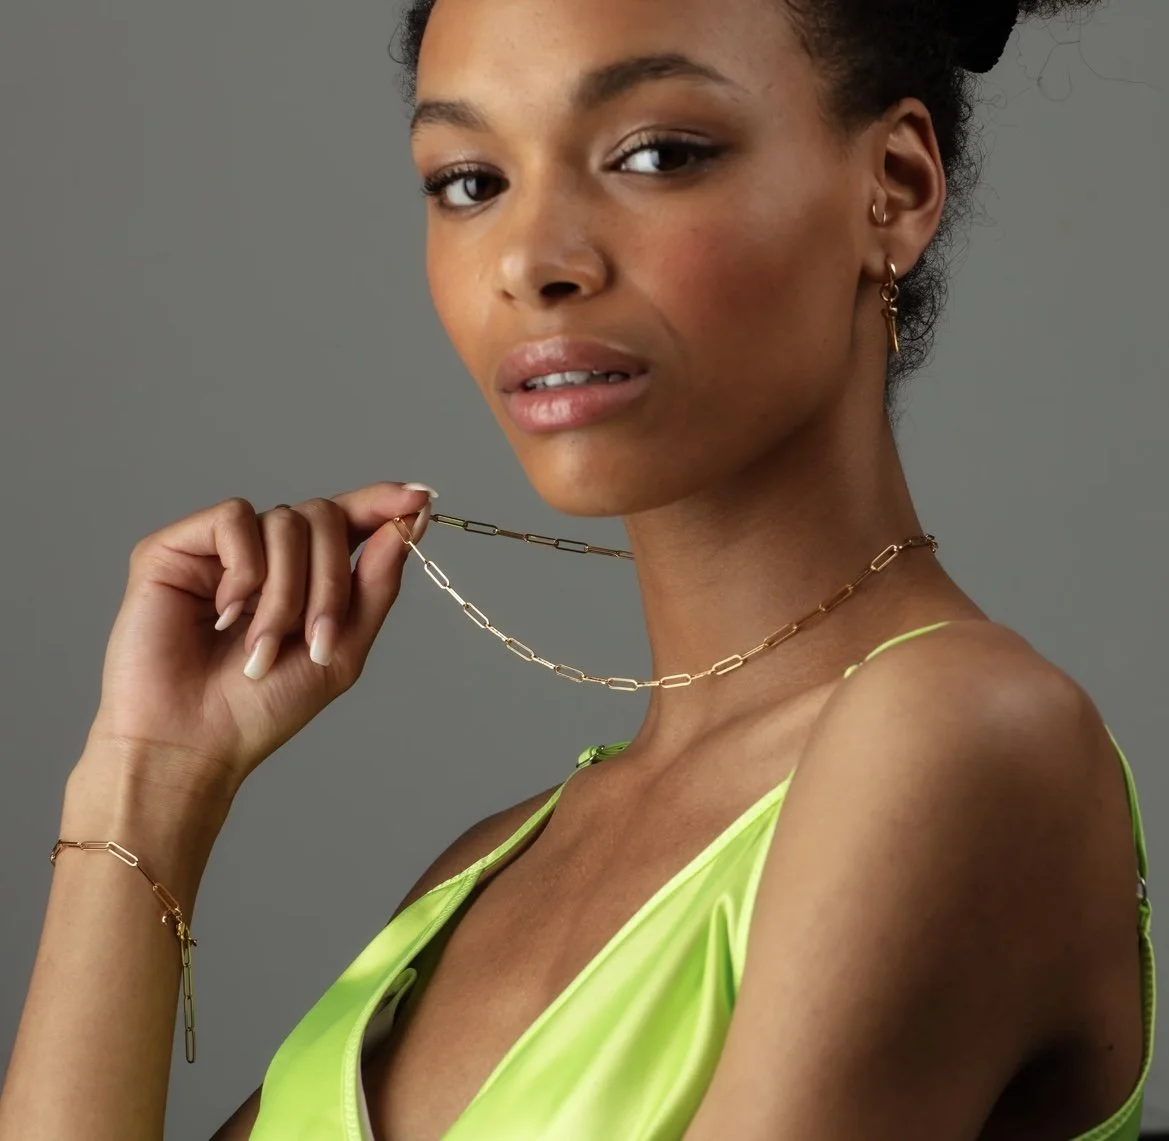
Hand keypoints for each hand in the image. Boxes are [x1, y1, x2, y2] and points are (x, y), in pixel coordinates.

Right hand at [81, 481, 436, 801]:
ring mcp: (221, 548)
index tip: (420, 497)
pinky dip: (244, 570)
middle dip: (331, 582)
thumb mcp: (343, 647)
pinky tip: (223, 614)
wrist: (194, 741)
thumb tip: (410, 519)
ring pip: (285, 521)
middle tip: (314, 641)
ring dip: (287, 592)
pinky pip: (235, 518)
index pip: (351, 518)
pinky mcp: (176, 545)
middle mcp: (267, 554)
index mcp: (308, 574)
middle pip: (325, 517)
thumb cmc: (262, 705)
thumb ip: (377, 582)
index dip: (384, 502)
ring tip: (260, 647)